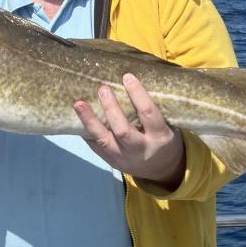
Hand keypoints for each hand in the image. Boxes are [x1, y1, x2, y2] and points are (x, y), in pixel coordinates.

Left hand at [74, 73, 185, 190]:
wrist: (162, 169)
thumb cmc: (165, 138)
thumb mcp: (170, 125)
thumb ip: (155, 108)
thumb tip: (133, 78)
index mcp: (160, 137)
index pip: (148, 114)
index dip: (138, 94)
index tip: (127, 76)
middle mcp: (141, 149)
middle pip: (123, 130)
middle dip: (111, 109)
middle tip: (103, 88)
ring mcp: (124, 157)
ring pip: (104, 140)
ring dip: (90, 121)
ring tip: (79, 103)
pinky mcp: (111, 161)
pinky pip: (96, 146)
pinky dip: (85, 131)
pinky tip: (75, 118)